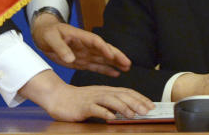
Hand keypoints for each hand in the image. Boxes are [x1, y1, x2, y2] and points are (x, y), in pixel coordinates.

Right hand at [19, 69, 153, 121]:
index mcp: (106, 90)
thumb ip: (110, 104)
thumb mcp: (98, 100)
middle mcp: (101, 92)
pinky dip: (104, 112)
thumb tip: (127, 110)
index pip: (127, 92)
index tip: (151, 105)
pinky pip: (95, 109)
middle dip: (137, 102)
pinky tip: (112, 118)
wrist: (57, 97)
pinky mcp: (83, 106)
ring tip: (133, 114)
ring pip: (111, 100)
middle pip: (122, 95)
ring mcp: (92, 98)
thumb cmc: (78, 101)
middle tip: (148, 111)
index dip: (140, 98)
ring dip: (123, 107)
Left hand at [30, 13, 130, 74]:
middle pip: (104, 50)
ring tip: (127, 68)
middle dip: (116, 56)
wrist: (43, 35)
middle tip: (127, 63)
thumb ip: (61, 48)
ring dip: (114, 63)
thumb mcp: (51, 38)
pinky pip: (95, 66)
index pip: (95, 42)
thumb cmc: (48, 33)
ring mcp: (85, 54)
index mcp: (80, 37)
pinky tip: (115, 74)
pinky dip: (105, 70)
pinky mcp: (81, 62)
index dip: (104, 48)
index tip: (111, 55)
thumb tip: (71, 59)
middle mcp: (86, 45)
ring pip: (103, 59)